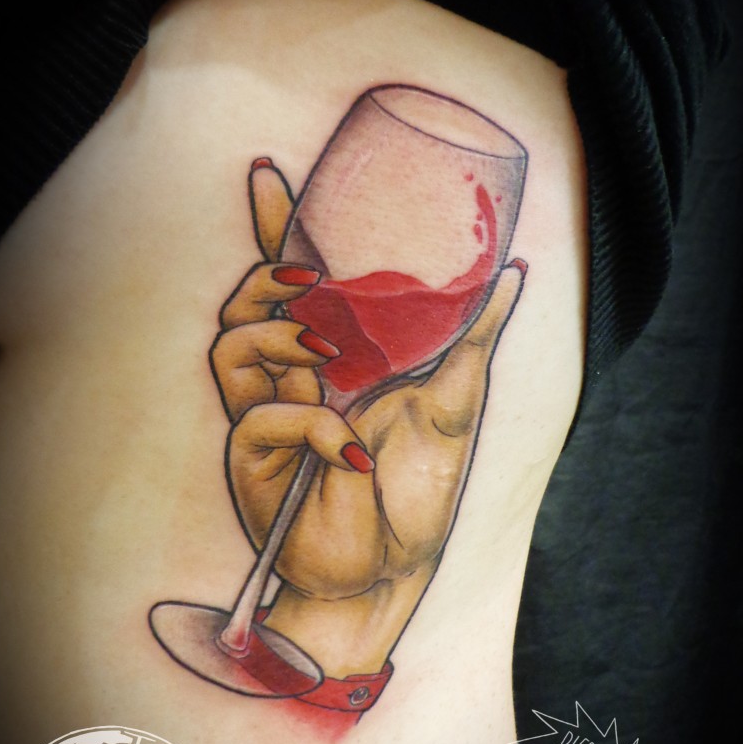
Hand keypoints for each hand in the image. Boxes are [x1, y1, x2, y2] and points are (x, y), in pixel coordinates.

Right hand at [210, 160, 524, 611]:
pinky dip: (310, 426)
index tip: (269, 173)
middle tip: (310, 284)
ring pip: (229, 345)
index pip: (290, 282)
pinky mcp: (253, 463)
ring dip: (275, 336)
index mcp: (329, 359)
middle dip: (267, 279)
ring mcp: (265, 420)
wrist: (395, 570)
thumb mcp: (456, 403)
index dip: (274, 226)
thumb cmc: (418, 493)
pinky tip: (347, 454)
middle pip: (243, 303)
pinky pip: (261, 418)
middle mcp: (288, 381)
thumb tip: (513, 275)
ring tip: (324, 354)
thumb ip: (475, 338)